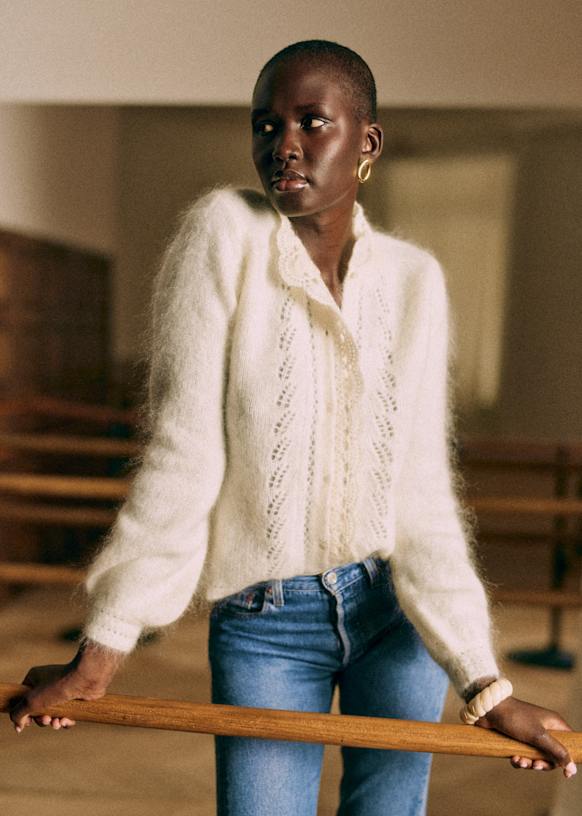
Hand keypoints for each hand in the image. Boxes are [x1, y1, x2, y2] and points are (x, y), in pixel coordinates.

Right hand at [9, 642, 124, 732]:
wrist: (86, 678)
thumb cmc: (58, 685)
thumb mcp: (31, 701)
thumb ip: (18, 714)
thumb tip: (18, 726)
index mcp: (35, 679)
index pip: (24, 699)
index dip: (24, 713)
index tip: (27, 722)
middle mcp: (48, 683)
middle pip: (39, 709)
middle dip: (41, 720)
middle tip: (46, 720)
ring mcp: (62, 691)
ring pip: (53, 713)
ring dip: (53, 723)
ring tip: (57, 723)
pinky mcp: (74, 698)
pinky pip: (66, 714)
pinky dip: (65, 721)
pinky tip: (66, 722)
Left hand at [475, 696, 576, 777]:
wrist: (488, 709)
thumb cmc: (515, 718)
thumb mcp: (538, 736)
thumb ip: (557, 752)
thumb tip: (573, 769)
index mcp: (553, 724)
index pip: (568, 745)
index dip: (567, 759)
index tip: (564, 773)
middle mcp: (544, 729)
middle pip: (552, 755)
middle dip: (542, 763)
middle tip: (535, 766)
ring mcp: (530, 734)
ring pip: (536, 757)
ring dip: (528, 763)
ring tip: (519, 761)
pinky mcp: (518, 739)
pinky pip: (524, 755)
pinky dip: (519, 760)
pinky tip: (513, 759)